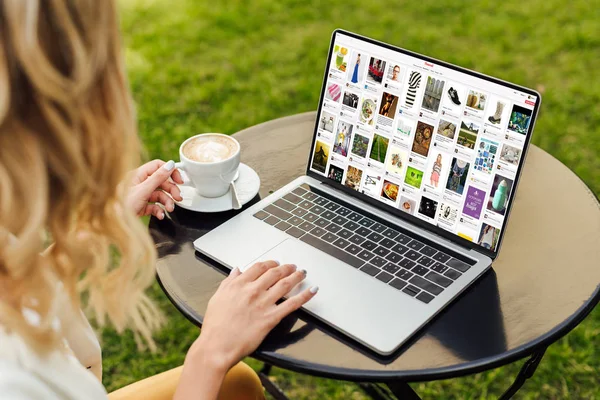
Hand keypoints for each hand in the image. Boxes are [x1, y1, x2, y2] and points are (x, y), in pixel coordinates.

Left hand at [126, 159, 183, 218]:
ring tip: (170, 209)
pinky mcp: (141, 206)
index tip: (179, 180)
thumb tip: (170, 165)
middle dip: (171, 190)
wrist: (114, 224)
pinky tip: (161, 215)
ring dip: (167, 202)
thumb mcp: (143, 190)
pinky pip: (154, 205)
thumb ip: (158, 178)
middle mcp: (139, 183)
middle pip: (161, 182)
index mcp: (138, 175)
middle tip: (178, 198)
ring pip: (159, 194)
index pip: (158, 166)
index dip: (170, 172)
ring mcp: (140, 194)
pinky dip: (160, 210)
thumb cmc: (122, 206)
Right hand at [193, 261, 317, 370]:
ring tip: (302, 273)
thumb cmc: (215, 326)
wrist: (217, 347)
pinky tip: (312, 290)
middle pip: (274, 273)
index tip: (275, 264)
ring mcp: (263, 303)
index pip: (259, 267)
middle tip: (292, 267)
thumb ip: (228, 282)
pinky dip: (305, 295)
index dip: (270, 263)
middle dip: (286, 268)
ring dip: (296, 276)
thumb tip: (236, 270)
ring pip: (285, 284)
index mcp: (239, 284)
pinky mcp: (271, 318)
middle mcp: (252, 291)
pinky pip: (292, 304)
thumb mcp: (217, 298)